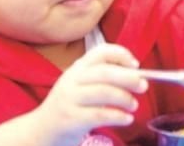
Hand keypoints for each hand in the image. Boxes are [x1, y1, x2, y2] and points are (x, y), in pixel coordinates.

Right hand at [28, 43, 146, 145]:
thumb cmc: (68, 108)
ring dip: (125, 98)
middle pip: (106, 72)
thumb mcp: (80, 86)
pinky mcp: (70, 119)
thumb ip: (102, 78)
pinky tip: (127, 119)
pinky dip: (118, 116)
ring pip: (104, 92)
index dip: (121, 55)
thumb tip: (136, 75)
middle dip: (129, 78)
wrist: (40, 132)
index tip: (136, 65)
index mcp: (77, 69)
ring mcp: (69, 99)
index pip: (101, 52)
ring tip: (134, 106)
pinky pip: (100, 114)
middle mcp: (72, 80)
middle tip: (143, 86)